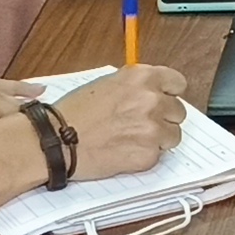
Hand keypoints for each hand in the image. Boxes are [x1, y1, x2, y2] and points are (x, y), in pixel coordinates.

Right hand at [48, 64, 190, 178]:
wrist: (56, 140)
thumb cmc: (73, 113)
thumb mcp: (106, 84)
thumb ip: (135, 86)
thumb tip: (153, 92)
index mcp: (142, 77)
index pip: (178, 83)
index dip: (170, 94)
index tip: (165, 100)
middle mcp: (151, 99)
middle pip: (178, 111)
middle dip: (164, 119)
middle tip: (141, 124)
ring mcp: (152, 128)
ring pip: (173, 136)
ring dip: (158, 139)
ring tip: (131, 139)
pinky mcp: (148, 155)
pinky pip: (158, 156)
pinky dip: (144, 156)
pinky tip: (124, 151)